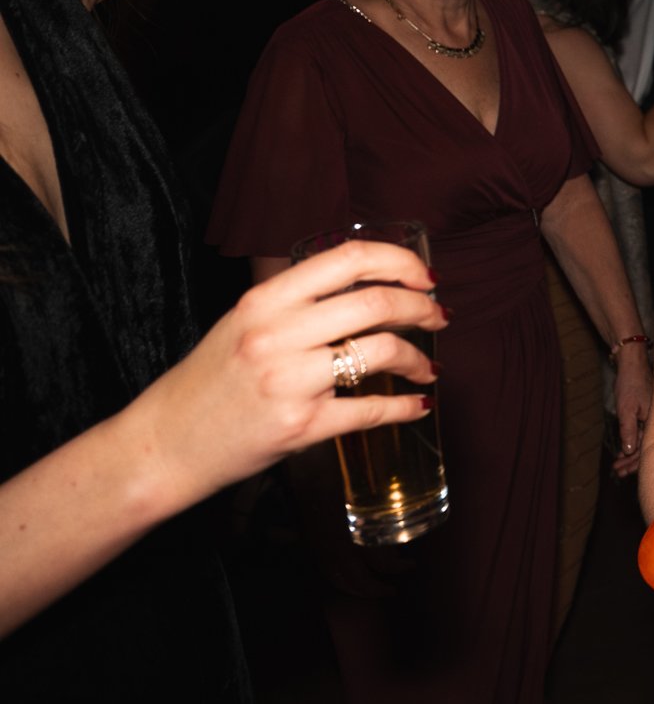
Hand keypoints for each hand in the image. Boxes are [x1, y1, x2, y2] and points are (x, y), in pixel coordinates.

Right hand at [129, 241, 444, 500]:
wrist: (164, 444)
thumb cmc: (209, 382)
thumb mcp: (242, 323)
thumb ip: (295, 303)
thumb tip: (365, 287)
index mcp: (264, 300)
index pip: (349, 259)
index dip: (400, 262)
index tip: (425, 276)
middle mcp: (276, 334)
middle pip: (377, 303)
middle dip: (422, 308)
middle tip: (439, 318)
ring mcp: (289, 381)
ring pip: (382, 352)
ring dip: (419, 359)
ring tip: (428, 367)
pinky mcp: (299, 426)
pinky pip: (370, 410)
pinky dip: (404, 407)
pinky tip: (417, 405)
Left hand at [612, 345, 652, 476]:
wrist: (632, 364)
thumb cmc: (630, 383)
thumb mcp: (626, 409)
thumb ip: (628, 431)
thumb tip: (630, 451)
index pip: (647, 449)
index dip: (634, 463)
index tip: (621, 472)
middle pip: (647, 448)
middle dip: (631, 462)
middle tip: (617, 471)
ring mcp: (653, 417)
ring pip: (644, 441)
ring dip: (631, 453)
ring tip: (618, 463)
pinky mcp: (649, 413)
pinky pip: (643, 433)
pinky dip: (633, 442)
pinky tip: (625, 448)